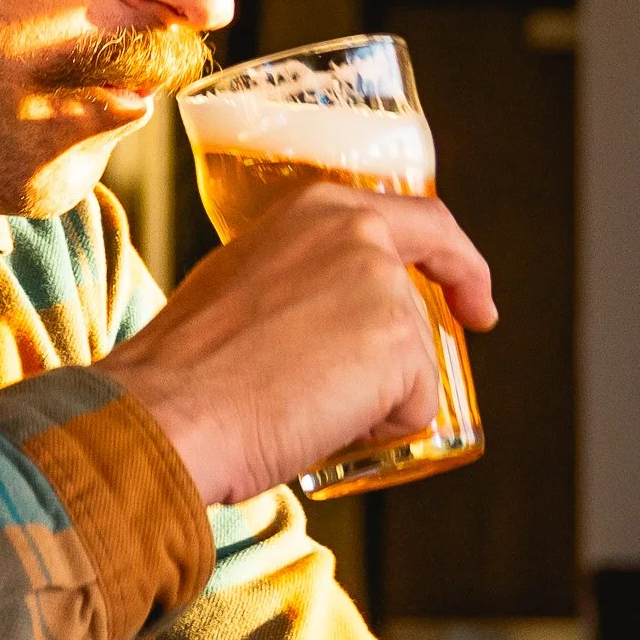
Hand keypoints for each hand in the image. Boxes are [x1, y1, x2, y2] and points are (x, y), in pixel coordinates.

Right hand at [101, 182, 496, 506]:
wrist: (168, 409)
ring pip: (411, 363)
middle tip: (366, 397)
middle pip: (421, 303)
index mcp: (317, 208)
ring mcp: (383, 287)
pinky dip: (379, 431)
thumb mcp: (244, 282)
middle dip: (410, 354)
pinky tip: (319, 426)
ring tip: (298, 407)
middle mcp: (359, 233)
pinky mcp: (399, 345)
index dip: (458, 264)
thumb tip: (331, 317)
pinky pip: (415, 408)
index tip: (471, 301)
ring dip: (371, 399)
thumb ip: (301, 277)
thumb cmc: (186, 364)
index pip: (423, 222)